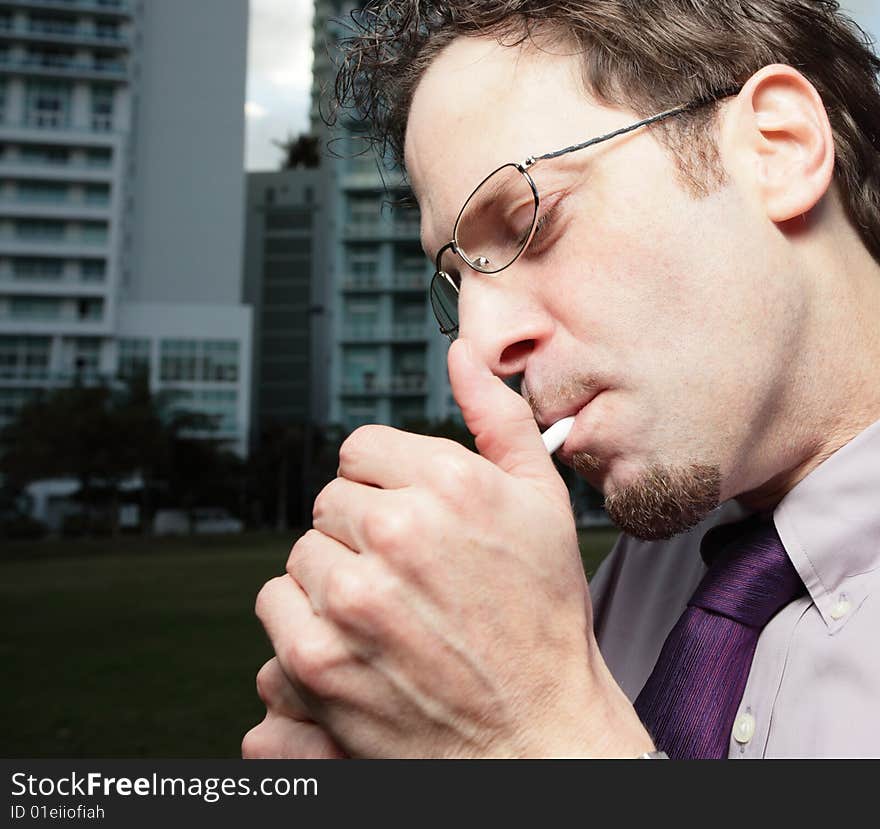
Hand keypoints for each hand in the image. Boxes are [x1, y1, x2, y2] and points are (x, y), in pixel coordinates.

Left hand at [250, 339, 653, 756]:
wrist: (536, 731)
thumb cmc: (542, 617)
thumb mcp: (542, 503)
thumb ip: (496, 418)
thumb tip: (461, 353)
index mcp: (448, 482)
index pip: (359, 450)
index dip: (384, 486)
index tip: (408, 520)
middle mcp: (397, 531)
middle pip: (329, 502)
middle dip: (361, 533)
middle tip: (406, 575)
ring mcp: (354, 596)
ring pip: (302, 553)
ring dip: (333, 576)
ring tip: (387, 610)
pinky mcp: (319, 658)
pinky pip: (276, 606)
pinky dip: (305, 621)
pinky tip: (358, 639)